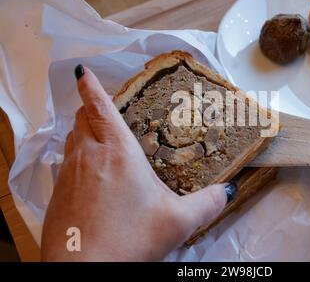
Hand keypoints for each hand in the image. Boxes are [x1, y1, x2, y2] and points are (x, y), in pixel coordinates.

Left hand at [41, 65, 233, 260]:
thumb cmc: (130, 240)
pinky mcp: (57, 193)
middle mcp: (88, 155)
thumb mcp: (177, 222)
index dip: (90, 86)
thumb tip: (228, 191)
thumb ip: (207, 203)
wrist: (83, 271)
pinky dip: (77, 158)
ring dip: (84, 133)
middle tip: (106, 111)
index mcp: (117, 151)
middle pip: (81, 118)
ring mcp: (68, 173)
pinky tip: (92, 178)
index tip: (83, 71)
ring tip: (101, 141)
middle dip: (90, 108)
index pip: (98, 106)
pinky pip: (66, 163)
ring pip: (72, 139)